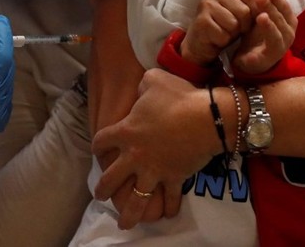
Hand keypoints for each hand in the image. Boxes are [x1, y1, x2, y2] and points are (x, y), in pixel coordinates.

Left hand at [92, 69, 215, 229]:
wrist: (207, 118)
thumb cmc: (178, 97)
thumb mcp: (153, 80)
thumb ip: (142, 86)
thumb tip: (142, 89)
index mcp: (126, 132)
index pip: (101, 141)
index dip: (97, 145)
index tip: (98, 148)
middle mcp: (135, 155)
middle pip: (111, 178)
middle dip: (103, 189)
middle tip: (100, 195)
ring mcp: (154, 170)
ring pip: (136, 199)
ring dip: (129, 213)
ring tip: (124, 223)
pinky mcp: (174, 178)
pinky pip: (170, 198)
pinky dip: (169, 207)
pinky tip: (167, 214)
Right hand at [181, 0, 257, 63]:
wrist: (202, 41)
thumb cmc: (226, 24)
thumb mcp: (244, 11)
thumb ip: (258, 1)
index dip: (255, 12)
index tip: (249, 19)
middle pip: (244, 11)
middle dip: (244, 25)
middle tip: (235, 28)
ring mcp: (206, 5)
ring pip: (234, 24)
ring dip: (233, 34)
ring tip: (225, 31)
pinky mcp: (201, 21)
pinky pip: (223, 35)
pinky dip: (223, 41)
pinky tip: (216, 37)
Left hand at [233, 0, 296, 73]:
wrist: (248, 62)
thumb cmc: (256, 37)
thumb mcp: (259, 17)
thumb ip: (263, 3)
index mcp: (287, 22)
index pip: (285, 6)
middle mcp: (288, 33)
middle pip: (283, 16)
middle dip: (274, 3)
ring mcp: (282, 45)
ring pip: (279, 29)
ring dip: (271, 17)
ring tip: (261, 9)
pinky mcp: (272, 56)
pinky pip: (272, 43)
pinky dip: (268, 31)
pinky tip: (261, 21)